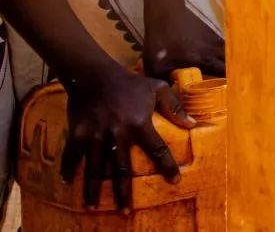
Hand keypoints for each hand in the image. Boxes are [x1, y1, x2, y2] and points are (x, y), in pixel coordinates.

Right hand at [60, 65, 191, 210]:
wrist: (94, 75)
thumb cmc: (130, 83)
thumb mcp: (157, 88)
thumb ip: (175, 106)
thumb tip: (193, 124)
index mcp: (139, 123)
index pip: (157, 148)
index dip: (166, 165)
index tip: (175, 181)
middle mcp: (117, 133)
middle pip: (121, 169)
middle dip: (123, 192)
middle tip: (125, 212)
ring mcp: (95, 135)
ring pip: (95, 168)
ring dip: (94, 189)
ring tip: (93, 207)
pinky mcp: (77, 134)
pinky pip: (72, 156)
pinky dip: (69, 169)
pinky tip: (69, 182)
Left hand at [140, 11, 225, 82]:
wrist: (165, 12)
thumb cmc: (160, 40)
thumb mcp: (156, 66)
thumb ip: (164, 82)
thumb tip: (169, 96)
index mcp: (203, 60)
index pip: (224, 73)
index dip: (230, 82)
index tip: (232, 90)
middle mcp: (213, 50)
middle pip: (231, 63)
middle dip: (233, 73)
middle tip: (231, 84)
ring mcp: (214, 39)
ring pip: (228, 53)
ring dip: (230, 62)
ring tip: (230, 72)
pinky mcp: (211, 32)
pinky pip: (223, 46)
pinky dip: (224, 53)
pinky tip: (219, 58)